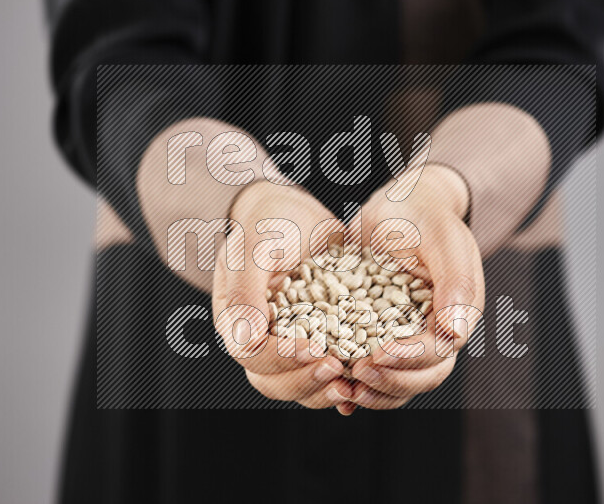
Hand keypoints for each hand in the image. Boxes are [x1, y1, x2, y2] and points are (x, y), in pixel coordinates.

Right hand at [212, 181, 353, 411]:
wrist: (294, 213)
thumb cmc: (267, 223)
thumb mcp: (254, 248)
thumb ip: (244, 292)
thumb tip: (244, 342)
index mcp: (238, 321)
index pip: (254, 356)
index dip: (282, 359)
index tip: (313, 349)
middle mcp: (262, 340)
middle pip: (275, 382)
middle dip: (306, 381)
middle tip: (336, 370)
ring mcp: (291, 344)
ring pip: (302, 385)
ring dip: (325, 390)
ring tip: (352, 385)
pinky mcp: (321, 340)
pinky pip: (329, 371)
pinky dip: (346, 381)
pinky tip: (366, 383)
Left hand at [346, 165, 484, 409]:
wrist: (398, 206)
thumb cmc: (425, 216)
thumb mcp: (443, 239)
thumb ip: (456, 281)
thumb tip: (456, 333)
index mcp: (456, 315)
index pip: (438, 354)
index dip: (409, 360)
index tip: (378, 355)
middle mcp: (434, 332)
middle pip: (420, 377)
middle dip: (390, 382)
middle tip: (356, 375)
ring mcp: (405, 336)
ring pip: (396, 379)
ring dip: (372, 391)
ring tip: (343, 390)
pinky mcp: (377, 333)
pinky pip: (371, 365)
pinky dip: (355, 381)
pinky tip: (333, 387)